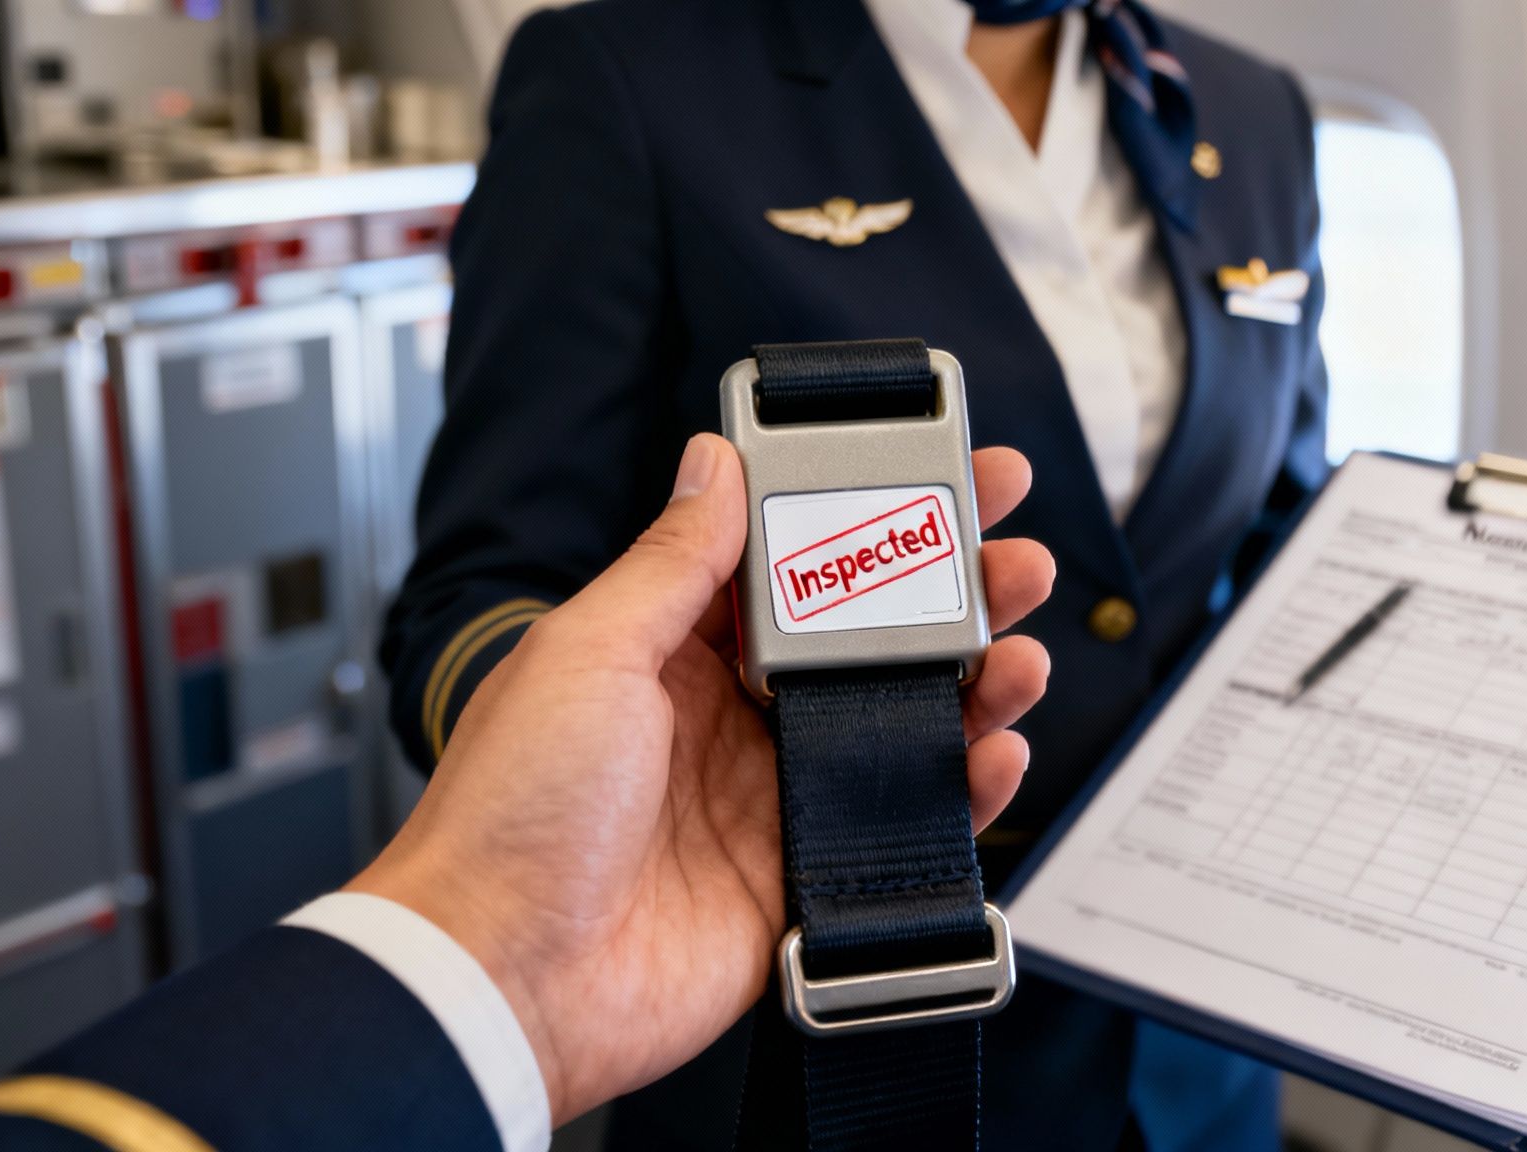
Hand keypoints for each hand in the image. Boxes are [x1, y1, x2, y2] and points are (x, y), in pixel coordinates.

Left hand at [349, 434, 1054, 1124]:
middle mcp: (734, 719)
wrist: (501, 976)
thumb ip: (674, 562)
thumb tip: (715, 462)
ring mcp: (774, 798)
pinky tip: (1000, 751)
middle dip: (951, 591)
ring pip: (904, 725)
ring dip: (975, 682)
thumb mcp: (590, 650)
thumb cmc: (512, 812)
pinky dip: (964, 791)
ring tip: (1025, 649)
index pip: (798, 563)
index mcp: (676, 651)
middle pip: (870, 639)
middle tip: (1015, 555)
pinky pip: (904, 826)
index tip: (942, 475)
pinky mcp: (803, 879)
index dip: (873, 517)